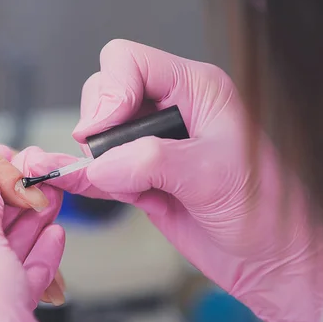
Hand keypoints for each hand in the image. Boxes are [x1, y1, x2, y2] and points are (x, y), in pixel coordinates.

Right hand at [22, 39, 322, 321]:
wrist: (267, 258)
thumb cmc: (263, 211)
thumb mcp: (212, 175)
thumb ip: (151, 161)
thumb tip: (98, 163)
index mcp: (196, 90)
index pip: (129, 62)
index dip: (109, 91)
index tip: (103, 130)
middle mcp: (169, 110)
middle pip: (104, 92)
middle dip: (98, 124)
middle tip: (107, 155)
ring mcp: (150, 145)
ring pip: (96, 132)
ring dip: (84, 153)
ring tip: (88, 176)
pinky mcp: (137, 177)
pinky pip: (95, 169)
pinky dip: (75, 173)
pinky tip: (55, 175)